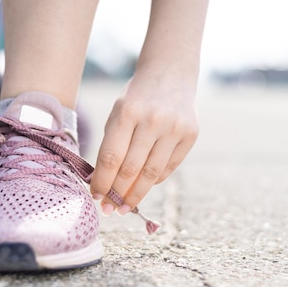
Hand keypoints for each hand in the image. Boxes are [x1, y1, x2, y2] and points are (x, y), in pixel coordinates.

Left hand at [90, 66, 198, 214]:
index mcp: (127, 112)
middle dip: (118, 194)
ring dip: (136, 195)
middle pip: (131, 169)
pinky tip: (143, 186)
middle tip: (110, 209)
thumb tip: (104, 186)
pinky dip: (154, 181)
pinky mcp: (190, 135)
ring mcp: (175, 128)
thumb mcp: (117, 114)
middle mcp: (153, 120)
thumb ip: (111, 146)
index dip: (102, 182)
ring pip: (152, 174)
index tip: (96, 198)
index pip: (111, 157)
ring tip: (125, 207)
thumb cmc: (136, 100)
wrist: (169, 76)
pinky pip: (168, 167)